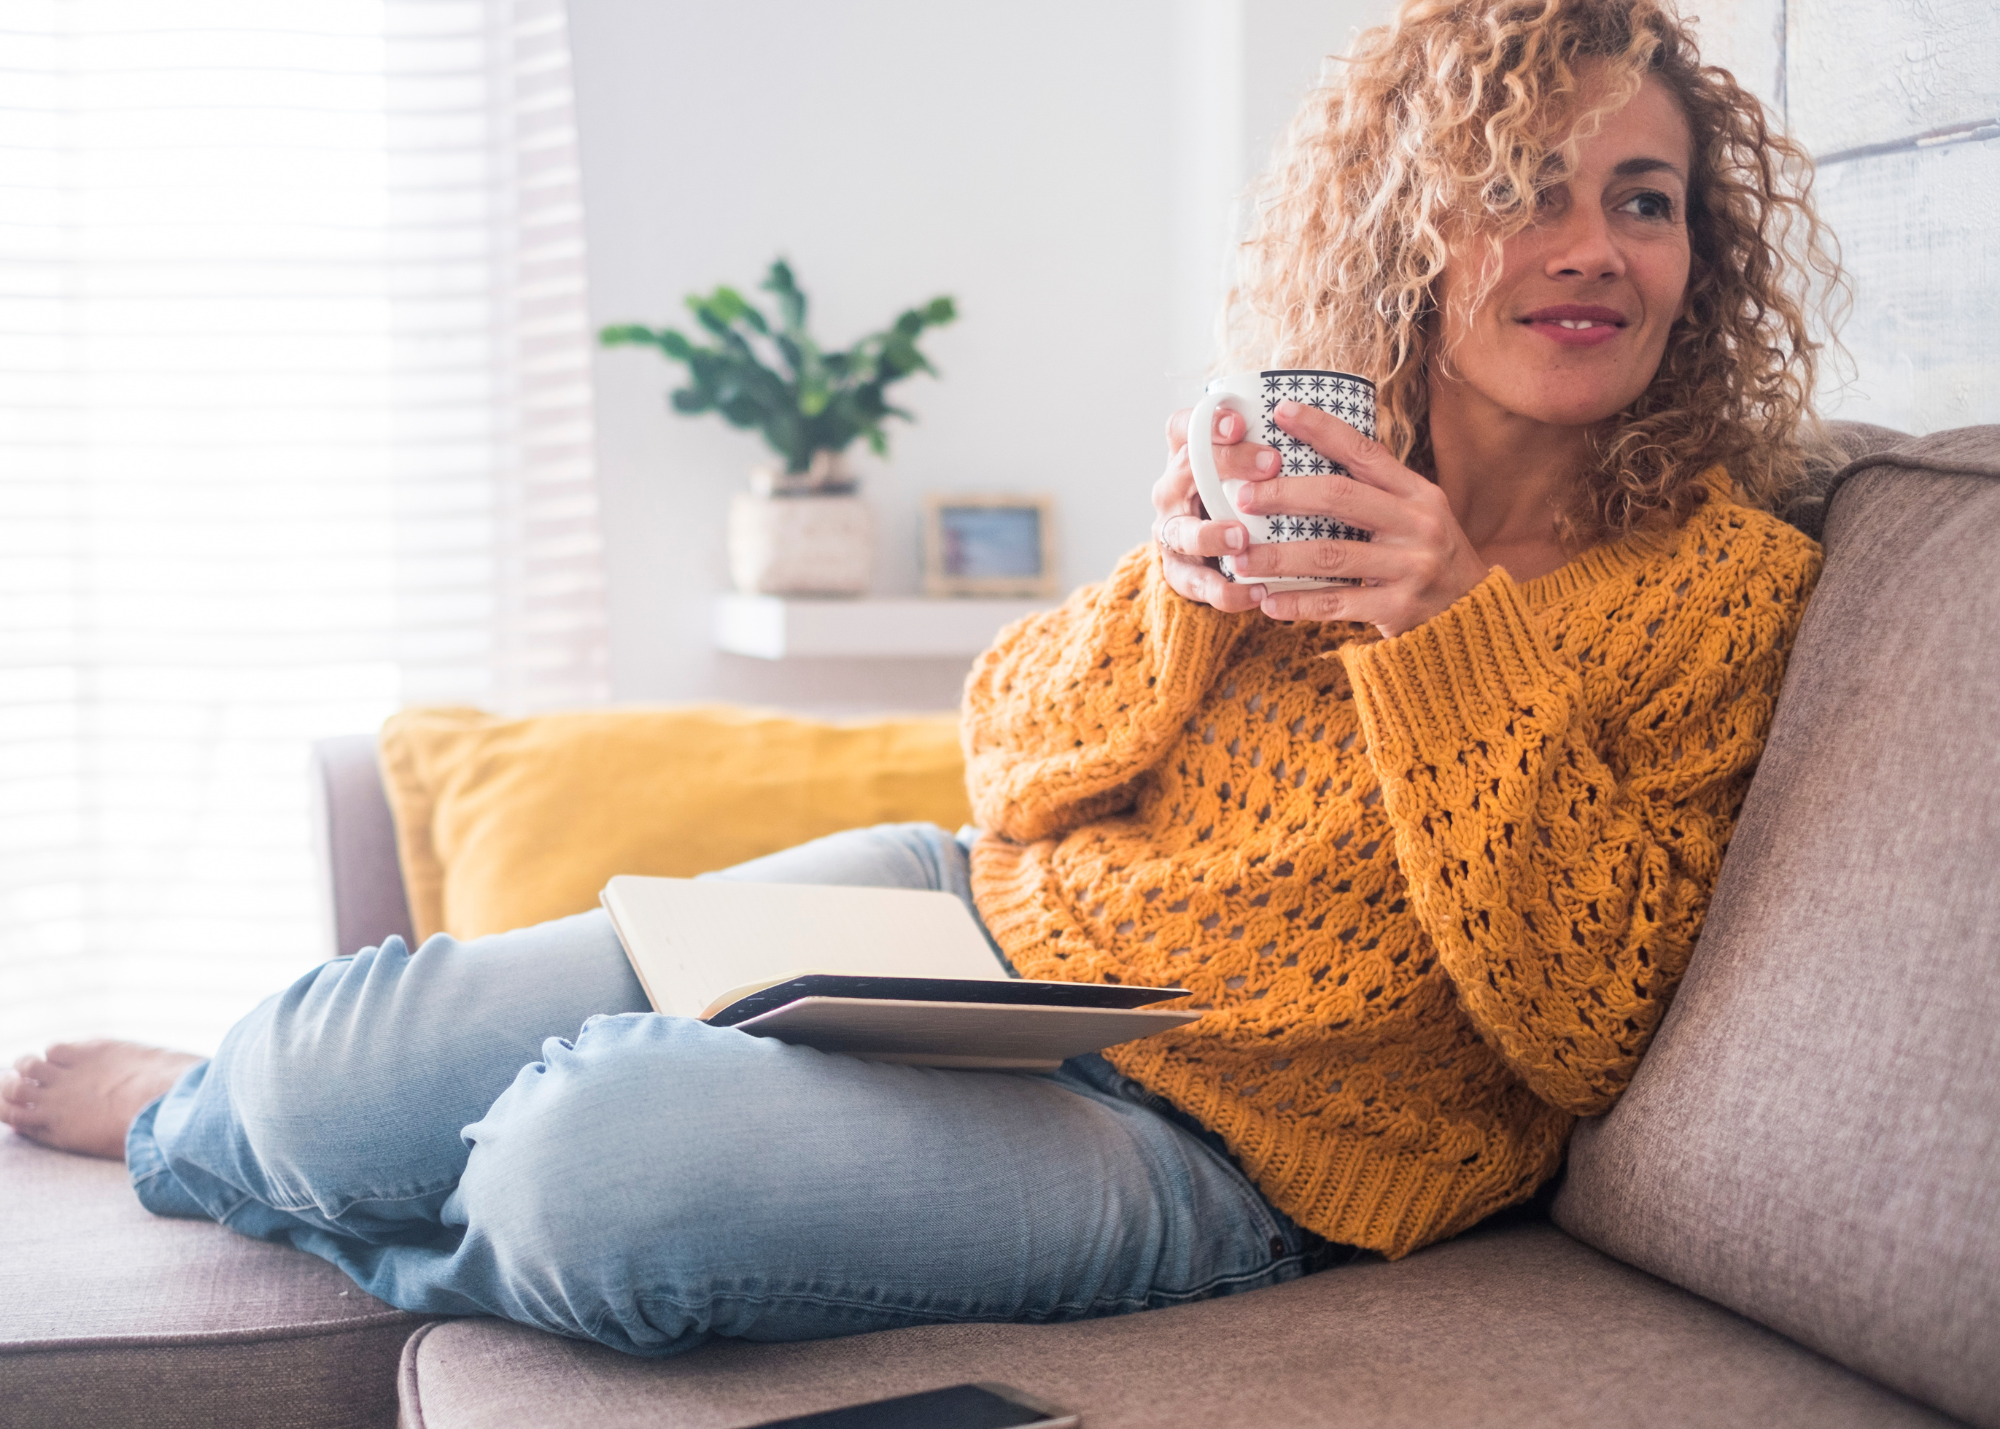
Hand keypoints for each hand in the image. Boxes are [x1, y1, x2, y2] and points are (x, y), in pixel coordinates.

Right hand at [1152, 405, 1284, 612]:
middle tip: (1270, 464)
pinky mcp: (1178, 573)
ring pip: (1182, 531)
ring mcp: (1172, 532)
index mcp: (1187, 457)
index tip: (1240, 422)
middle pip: (1186, 469)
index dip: (1207, 422)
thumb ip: (1273, 453)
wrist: (1211, 556)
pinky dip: (1225, 591)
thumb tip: (1334, 431)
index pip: (1184, 428)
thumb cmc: (1242, 500)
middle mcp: (1172, 490)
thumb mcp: (1252, 473)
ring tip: (1240, 539)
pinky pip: (1196, 584)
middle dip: (1227, 464)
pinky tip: (1256, 593)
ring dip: (1210, 534)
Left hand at [1233, 400, 1489, 637]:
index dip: (1322, 429)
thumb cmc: (1427, 557)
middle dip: (1285, 494)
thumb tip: (1307, 460)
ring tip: (1240, 559)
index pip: (1364, 452)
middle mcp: (1417, 525)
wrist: (1473, 615)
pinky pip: (1337, 604)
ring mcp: (1410, 567)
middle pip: (1340, 498)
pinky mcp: (1399, 608)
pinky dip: (1299, 603)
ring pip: (1330, 555)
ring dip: (1279, 557)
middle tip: (1243, 497)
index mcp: (1417, 494)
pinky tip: (1268, 602)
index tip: (1281, 411)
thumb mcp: (1416, 516)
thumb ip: (1374, 493)